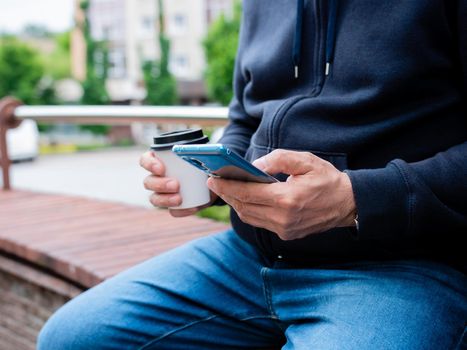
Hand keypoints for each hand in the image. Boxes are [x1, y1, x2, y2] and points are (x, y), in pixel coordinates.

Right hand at [139, 151, 216, 216]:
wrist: (215, 181)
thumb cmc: (203, 163)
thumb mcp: (203, 156)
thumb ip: (204, 153)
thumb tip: (208, 156)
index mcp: (159, 161)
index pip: (145, 160)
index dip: (149, 164)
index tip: (161, 169)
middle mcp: (157, 178)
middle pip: (148, 182)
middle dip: (160, 184)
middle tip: (175, 185)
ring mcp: (163, 194)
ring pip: (155, 199)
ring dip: (165, 199)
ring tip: (179, 199)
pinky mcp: (174, 207)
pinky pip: (173, 211)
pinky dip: (182, 211)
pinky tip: (192, 208)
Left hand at [207, 149, 355, 239]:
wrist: (348, 204)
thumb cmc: (327, 179)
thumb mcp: (305, 161)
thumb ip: (278, 160)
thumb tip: (254, 166)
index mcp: (287, 199)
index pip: (247, 193)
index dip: (227, 186)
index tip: (213, 179)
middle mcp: (283, 218)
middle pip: (244, 207)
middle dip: (227, 194)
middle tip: (215, 183)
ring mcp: (285, 229)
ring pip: (250, 218)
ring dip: (236, 204)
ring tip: (227, 190)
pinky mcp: (287, 235)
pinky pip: (260, 223)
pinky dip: (249, 212)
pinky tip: (245, 201)